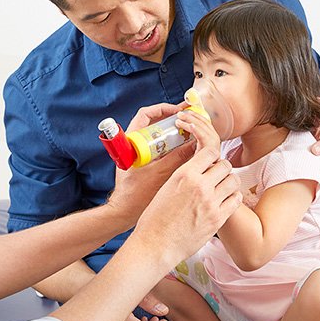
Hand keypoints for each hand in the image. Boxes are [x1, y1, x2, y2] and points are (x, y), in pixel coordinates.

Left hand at [108, 102, 191, 220]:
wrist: (124, 211)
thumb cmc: (135, 195)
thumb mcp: (159, 173)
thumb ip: (177, 157)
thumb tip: (195, 144)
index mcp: (131, 140)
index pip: (146, 114)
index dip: (163, 109)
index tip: (179, 112)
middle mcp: (134, 143)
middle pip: (155, 123)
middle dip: (173, 120)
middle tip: (190, 120)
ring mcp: (139, 153)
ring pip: (159, 136)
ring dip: (174, 133)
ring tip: (191, 134)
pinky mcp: (144, 162)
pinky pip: (160, 148)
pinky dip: (172, 146)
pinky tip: (185, 150)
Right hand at [135, 110, 241, 266]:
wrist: (155, 245)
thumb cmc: (155, 218)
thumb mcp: (166, 188)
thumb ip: (184, 177)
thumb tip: (196, 169)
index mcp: (184, 175)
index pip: (210, 151)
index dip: (211, 155)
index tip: (210, 162)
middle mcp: (199, 186)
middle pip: (225, 165)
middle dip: (222, 169)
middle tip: (217, 176)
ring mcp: (211, 203)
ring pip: (233, 180)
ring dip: (229, 182)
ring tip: (222, 188)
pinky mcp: (218, 219)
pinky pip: (235, 200)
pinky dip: (233, 198)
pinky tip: (225, 201)